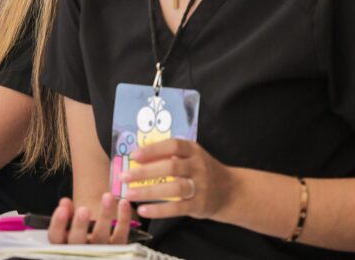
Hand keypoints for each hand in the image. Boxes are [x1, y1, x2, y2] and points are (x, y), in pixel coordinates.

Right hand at [47, 195, 133, 243]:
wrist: (95, 247)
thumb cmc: (77, 232)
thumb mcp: (66, 225)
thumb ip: (65, 214)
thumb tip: (65, 202)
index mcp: (63, 244)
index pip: (56, 237)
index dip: (58, 223)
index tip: (62, 207)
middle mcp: (80, 251)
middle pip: (78, 240)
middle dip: (80, 225)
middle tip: (83, 209)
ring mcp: (99, 251)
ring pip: (101, 236)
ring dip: (105, 215)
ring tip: (107, 196)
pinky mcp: (118, 249)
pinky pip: (121, 235)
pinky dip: (124, 219)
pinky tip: (123, 202)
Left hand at [122, 138, 236, 219]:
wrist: (231, 191)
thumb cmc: (200, 170)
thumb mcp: (189, 156)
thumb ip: (168, 153)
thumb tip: (136, 152)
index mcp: (193, 150)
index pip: (172, 145)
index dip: (153, 150)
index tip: (133, 155)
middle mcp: (199, 166)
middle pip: (171, 167)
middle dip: (145, 172)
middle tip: (124, 176)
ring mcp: (201, 186)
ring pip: (174, 188)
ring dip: (149, 192)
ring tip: (129, 194)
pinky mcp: (200, 205)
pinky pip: (178, 208)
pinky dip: (159, 210)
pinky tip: (143, 210)